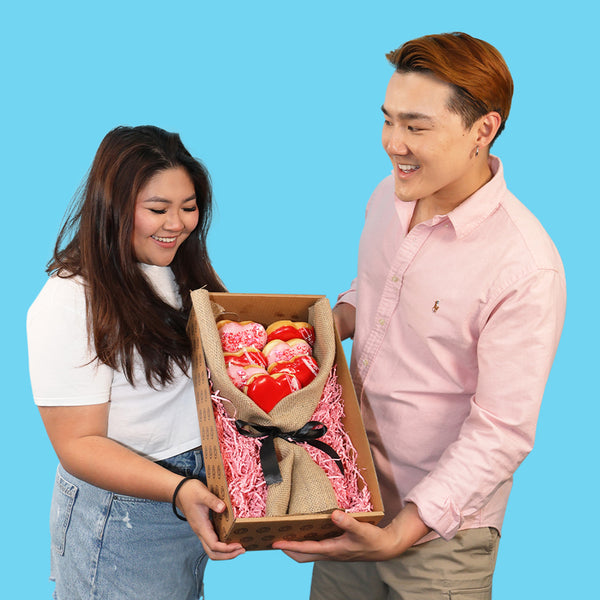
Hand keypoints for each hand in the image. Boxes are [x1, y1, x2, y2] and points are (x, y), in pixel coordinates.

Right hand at [176, 478, 244, 559]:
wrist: (180, 491)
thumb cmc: (190, 492)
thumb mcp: (202, 493)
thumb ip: (212, 501)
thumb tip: (223, 508)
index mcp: (201, 527)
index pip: (214, 546)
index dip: (227, 548)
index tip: (239, 545)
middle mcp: (201, 532)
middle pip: (213, 553)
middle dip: (228, 555)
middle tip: (242, 549)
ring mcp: (202, 530)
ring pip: (212, 549)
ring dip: (226, 552)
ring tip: (239, 547)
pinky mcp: (204, 526)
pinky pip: (214, 540)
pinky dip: (223, 543)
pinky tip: (232, 537)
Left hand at [272, 504, 428, 562]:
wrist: (385, 548)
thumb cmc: (373, 540)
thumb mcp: (361, 529)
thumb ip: (347, 522)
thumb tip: (333, 514)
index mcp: (332, 550)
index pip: (306, 549)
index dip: (290, 545)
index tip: (275, 542)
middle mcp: (329, 553)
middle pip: (302, 556)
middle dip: (288, 549)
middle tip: (274, 540)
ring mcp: (332, 552)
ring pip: (308, 553)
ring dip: (296, 546)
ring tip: (285, 534)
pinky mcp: (336, 547)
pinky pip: (316, 547)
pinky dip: (306, 542)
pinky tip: (306, 530)